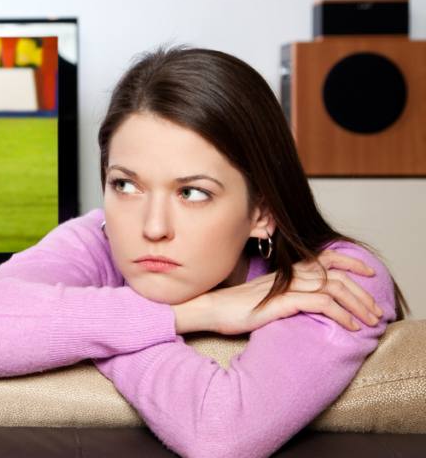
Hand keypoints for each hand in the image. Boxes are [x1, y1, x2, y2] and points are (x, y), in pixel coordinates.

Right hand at [171, 250, 382, 334]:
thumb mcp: (261, 298)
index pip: (323, 258)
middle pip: (335, 273)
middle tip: (376, 309)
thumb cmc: (230, 309)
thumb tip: (299, 304)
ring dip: (358, 304)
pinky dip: (341, 314)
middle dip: (362, 290)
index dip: (348, 262)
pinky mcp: (280, 301)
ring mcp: (284, 288)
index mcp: (284, 273)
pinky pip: (320, 303)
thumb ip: (282, 296)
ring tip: (370, 320)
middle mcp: (287, 276)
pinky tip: (349, 327)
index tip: (367, 273)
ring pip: (333, 287)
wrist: (207, 309)